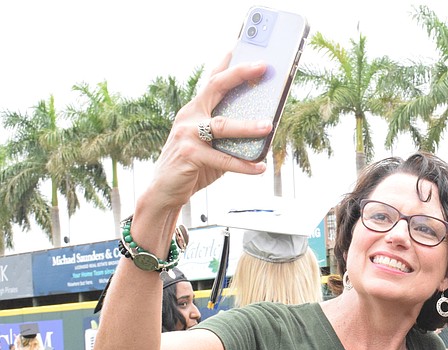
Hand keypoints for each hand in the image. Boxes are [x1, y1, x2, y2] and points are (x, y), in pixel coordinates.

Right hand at [145, 55, 273, 210]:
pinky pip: (223, 160)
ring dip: (247, 126)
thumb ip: (231, 135)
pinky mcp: (189, 155)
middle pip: (216, 88)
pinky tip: (260, 167)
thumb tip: (266, 127)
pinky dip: (244, 165)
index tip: (243, 47)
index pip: (213, 80)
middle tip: (263, 66)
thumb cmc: (193, 166)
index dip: (228, 63)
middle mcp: (189, 116)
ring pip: (222, 125)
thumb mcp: (213, 145)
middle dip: (240, 74)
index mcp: (195, 110)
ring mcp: (187, 134)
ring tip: (268, 126)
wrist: (164, 191)